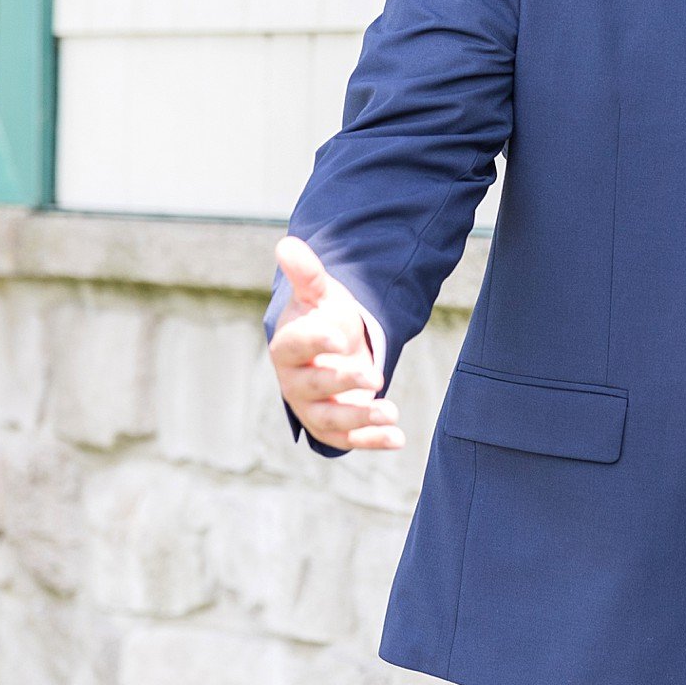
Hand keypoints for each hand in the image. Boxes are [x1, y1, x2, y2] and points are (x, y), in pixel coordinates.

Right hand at [268, 236, 400, 451]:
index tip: (340, 336)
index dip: (315, 341)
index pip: (295, 346)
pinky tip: (398, 438)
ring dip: (359, 418)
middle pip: (313, 387)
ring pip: (329, 420)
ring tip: (391, 412)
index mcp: (288, 348)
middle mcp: (295, 382)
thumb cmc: (323, 320)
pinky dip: (372, 441)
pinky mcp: (333, 427)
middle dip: (342, 383)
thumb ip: (307, 274)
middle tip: (375, 376)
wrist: (330, 351)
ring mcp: (313, 408)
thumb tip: (287, 243)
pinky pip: (349, 439)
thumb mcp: (320, 295)